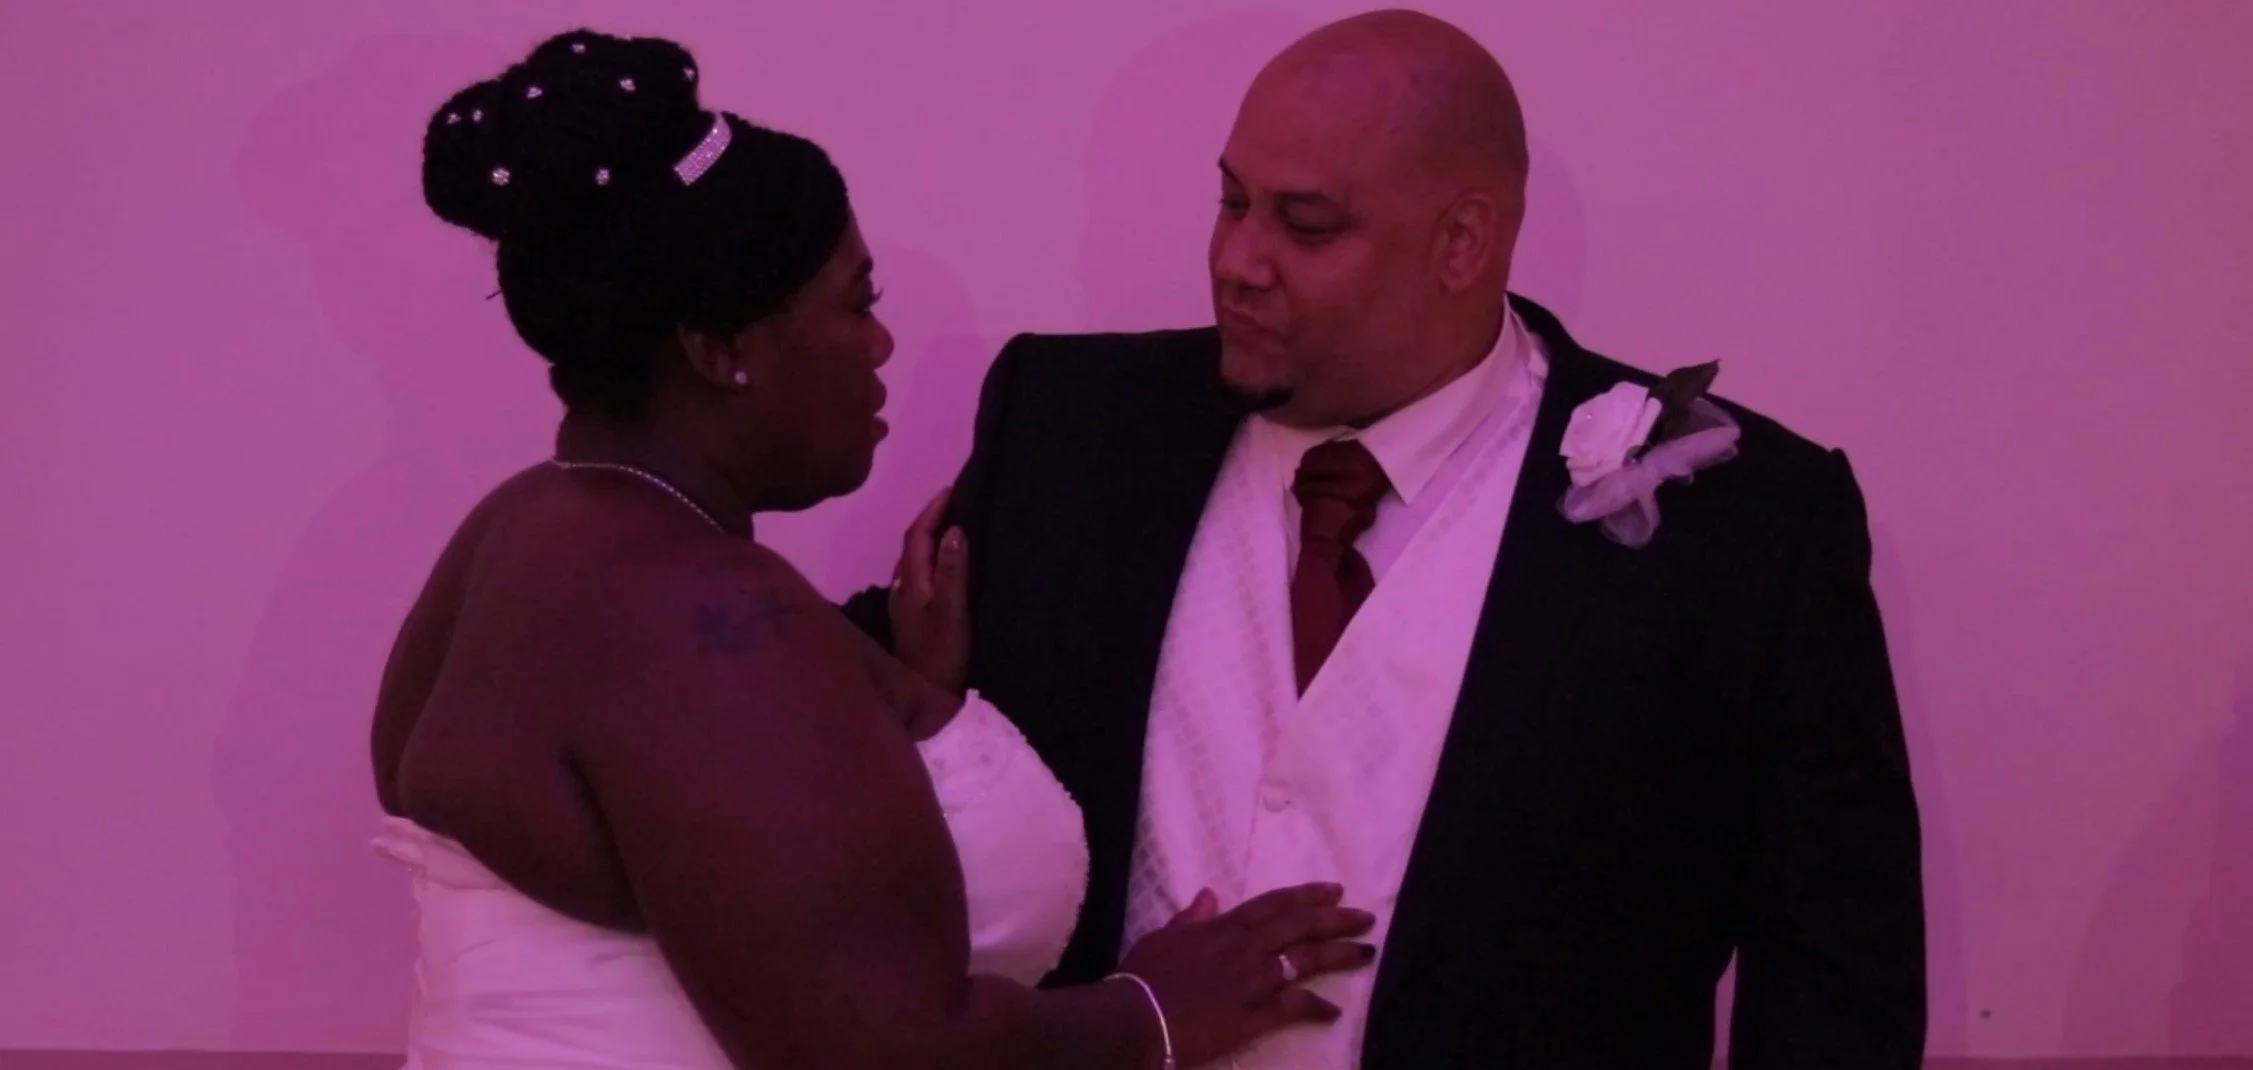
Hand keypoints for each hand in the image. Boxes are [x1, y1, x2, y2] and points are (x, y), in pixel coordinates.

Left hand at [890, 486, 968, 694]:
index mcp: (910, 583)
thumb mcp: (952, 610)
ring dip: (933, 539)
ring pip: (917, 561)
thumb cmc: (943, 653)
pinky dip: (936, 560)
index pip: (917, 534)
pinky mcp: (916, 618)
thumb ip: (952, 569)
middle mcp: (903, 589)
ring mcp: (907, 605)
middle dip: (932, 519)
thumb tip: (953, 528)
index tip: (953, 487)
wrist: (928, 699)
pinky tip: (949, 563)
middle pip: (914, 544)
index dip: (932, 509)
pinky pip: (924, 576)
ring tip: (956, 525)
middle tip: (957, 500)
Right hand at [1114, 883, 1377, 1066]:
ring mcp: (1252, 982)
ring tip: (1366, 952)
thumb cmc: (1143, 978)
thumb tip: (1209, 895)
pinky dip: (1315, 1008)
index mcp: (1224, 928)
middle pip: (1299, 927)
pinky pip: (1292, 1008)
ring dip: (1339, 955)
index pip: (1274, 904)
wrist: (1136, 1018)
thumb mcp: (1163, 937)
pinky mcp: (1253, 1016)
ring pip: (1305, 961)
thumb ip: (1191, 918)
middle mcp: (1245, 949)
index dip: (1307, 896)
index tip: (1335, 891)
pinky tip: (1334, 1011)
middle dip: (1336, 920)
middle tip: (1366, 917)